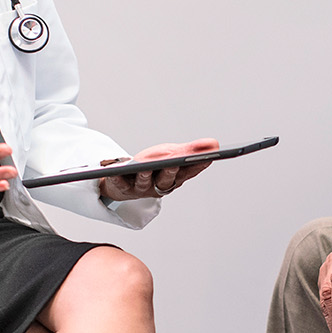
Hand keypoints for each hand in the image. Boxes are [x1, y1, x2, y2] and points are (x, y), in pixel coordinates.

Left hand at [97, 137, 219, 201]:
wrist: (127, 179)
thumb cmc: (153, 166)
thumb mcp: (172, 154)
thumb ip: (191, 150)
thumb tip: (215, 144)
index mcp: (175, 178)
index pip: (189, 172)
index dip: (197, 166)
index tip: (208, 157)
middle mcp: (160, 186)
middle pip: (167, 179)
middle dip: (170, 171)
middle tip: (174, 162)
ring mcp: (141, 188)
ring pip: (144, 182)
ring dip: (145, 175)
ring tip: (144, 166)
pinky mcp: (123, 187)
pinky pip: (120, 182)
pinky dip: (118, 177)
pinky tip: (116, 170)